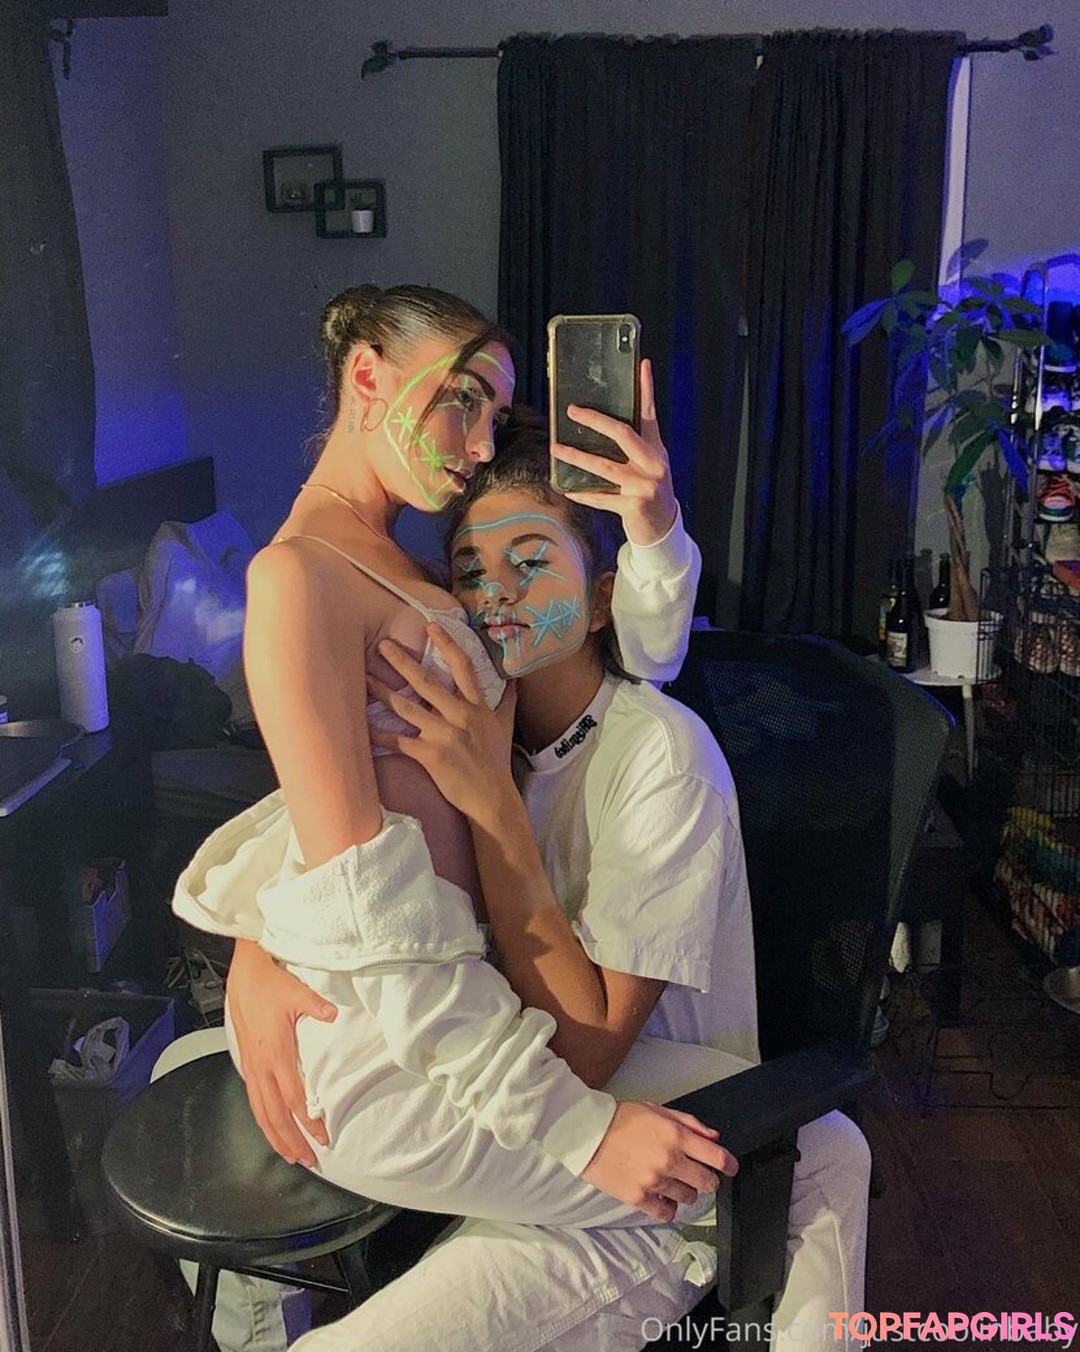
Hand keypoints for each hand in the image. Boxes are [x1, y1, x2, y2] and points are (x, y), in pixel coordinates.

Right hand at [226, 939, 337, 1164]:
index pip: (294, 1098)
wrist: (244, 973)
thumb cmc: (271, 983)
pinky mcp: (247, 1061)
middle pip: (276, 1115)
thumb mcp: (297, 991)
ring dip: (276, 1136)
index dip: (308, 1121)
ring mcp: (252, 1066)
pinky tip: (272, 1127)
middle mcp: (262, 1065)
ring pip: (261, 1112)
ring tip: (291, 1155)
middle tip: (309, 1159)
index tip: (323, 1137)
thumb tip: (333, 1014)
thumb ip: (316, 1006)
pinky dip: (264, 1119)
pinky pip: (254, 1100)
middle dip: (291, 1140)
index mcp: (276, 1053)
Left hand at [367, 625, 517, 819]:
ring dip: (382, 692)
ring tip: (364, 678)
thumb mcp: (505, 726)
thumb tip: (513, 679)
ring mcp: (444, 735)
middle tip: (381, 644)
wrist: (492, 798)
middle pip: (426, 682)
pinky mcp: (430, 755)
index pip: (463, 666)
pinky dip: (378, 734)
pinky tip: (362, 726)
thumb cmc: (496, 762)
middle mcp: (459, 715)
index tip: (430, 626)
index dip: (447, 644)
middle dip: (401, 661)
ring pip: (406, 707)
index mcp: (476, 706)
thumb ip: (506, 700)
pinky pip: (398, 740)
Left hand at [552, 358, 677, 545]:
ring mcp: (643, 486)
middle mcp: (652, 464)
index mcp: (656, 449)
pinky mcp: (632, 507)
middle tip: (573, 410)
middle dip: (595, 420)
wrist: (663, 527)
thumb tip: (603, 425)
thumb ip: (634, 444)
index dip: (646, 389)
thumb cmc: (650, 489)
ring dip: (577, 457)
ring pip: (604, 466)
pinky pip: (601, 497)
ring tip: (556, 449)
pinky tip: (567, 488)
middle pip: (622, 434)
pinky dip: (584, 493)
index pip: (650, 414)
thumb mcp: (649, 464)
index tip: (643, 365)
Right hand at [581, 1100, 737, 1222]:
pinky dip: (668, 1207)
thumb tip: (714, 1137)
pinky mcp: (639, 1198)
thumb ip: (689, 1123)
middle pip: (707, 1182)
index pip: (716, 1157)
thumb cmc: (621, 1119)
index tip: (732, 1168)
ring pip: (688, 1198)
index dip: (729, 1164)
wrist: (587, 1134)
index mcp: (675, 1135)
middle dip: (708, 1180)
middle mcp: (668, 1160)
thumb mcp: (658, 1110)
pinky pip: (666, 1213)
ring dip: (686, 1191)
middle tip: (700, 1176)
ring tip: (672, 1181)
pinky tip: (662, 1196)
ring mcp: (654, 1181)